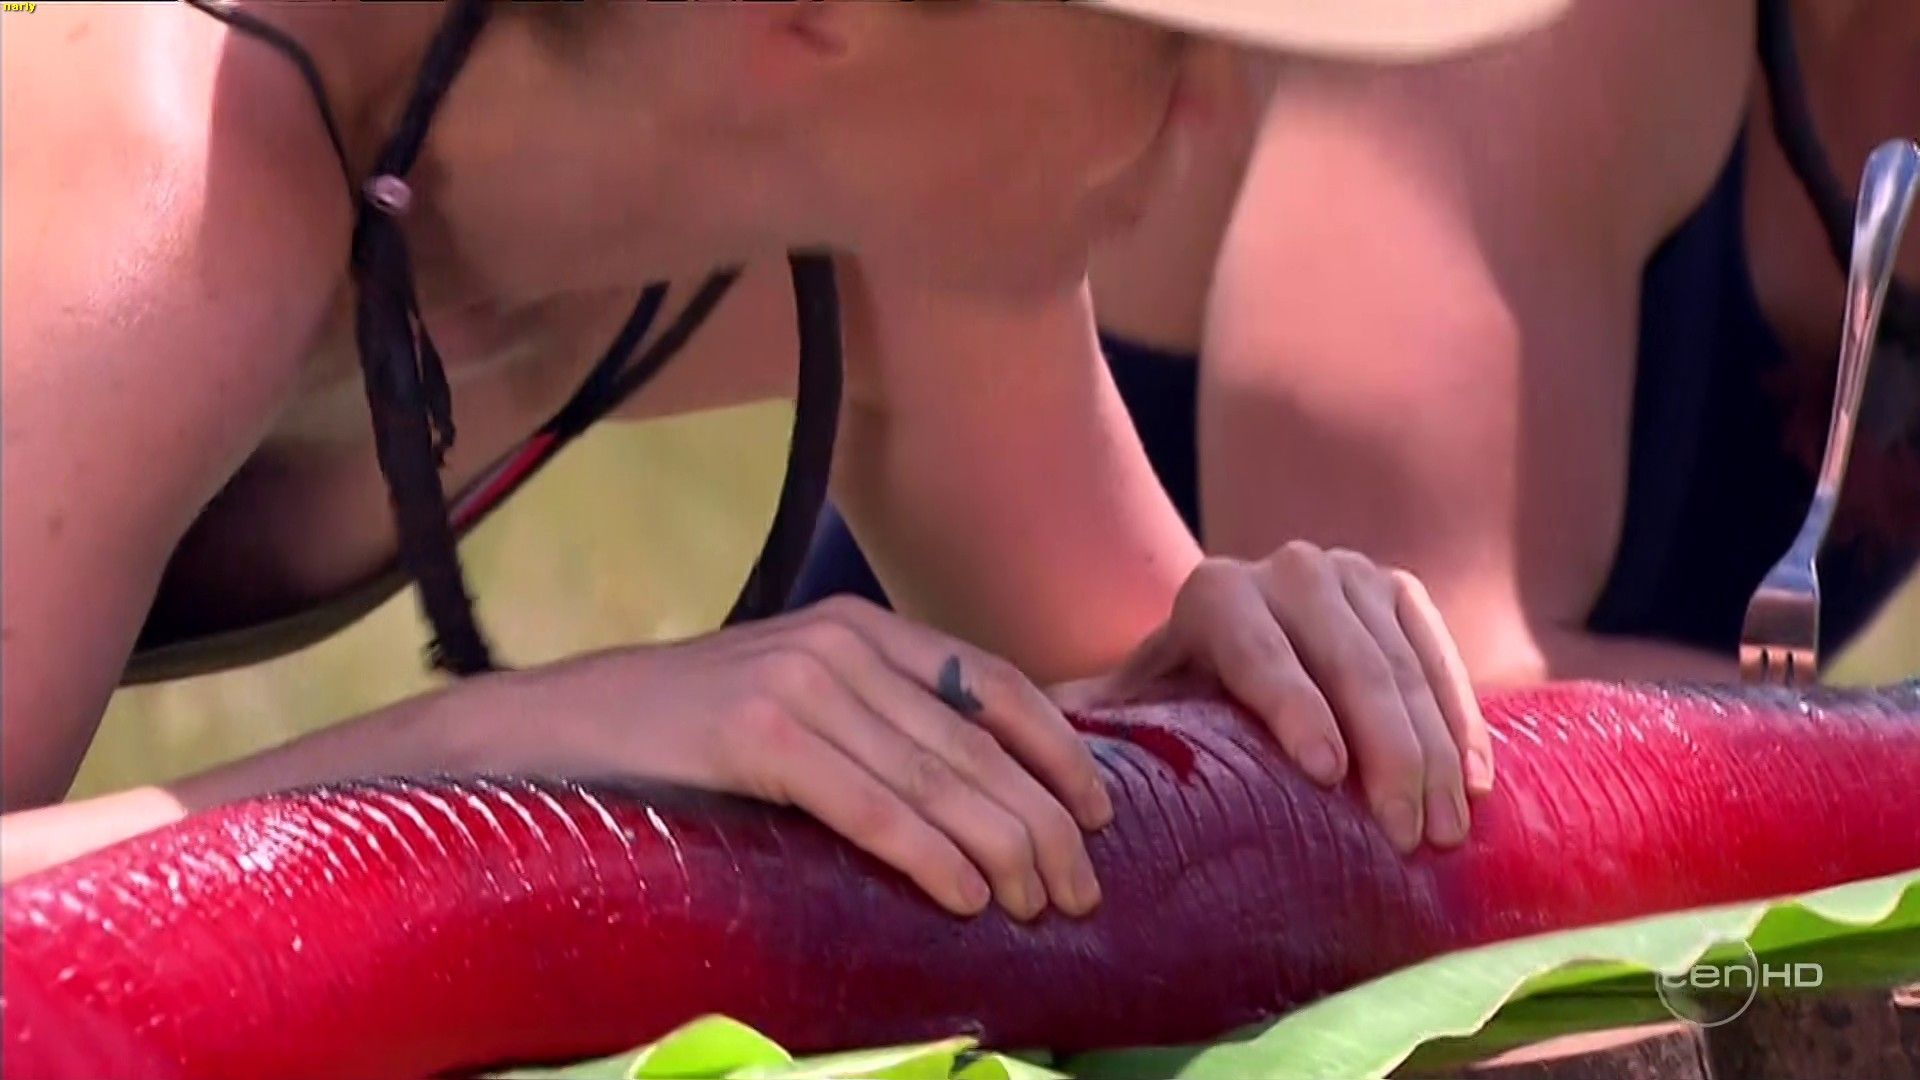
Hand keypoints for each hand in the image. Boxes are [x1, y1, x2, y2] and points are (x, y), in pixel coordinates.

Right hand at [501, 597, 1112, 920]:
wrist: (556, 728)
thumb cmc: (682, 733)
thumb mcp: (795, 701)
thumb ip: (877, 722)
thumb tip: (976, 795)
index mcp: (863, 628)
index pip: (994, 684)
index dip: (1059, 751)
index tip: (1101, 813)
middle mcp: (843, 641)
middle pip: (978, 741)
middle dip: (1042, 822)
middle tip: (1082, 892)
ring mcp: (800, 681)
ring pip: (935, 777)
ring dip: (1001, 851)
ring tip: (1038, 907)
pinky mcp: (755, 733)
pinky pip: (868, 804)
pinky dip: (927, 854)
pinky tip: (963, 898)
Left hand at [1066, 543, 1489, 852]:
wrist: (1227, 639)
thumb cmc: (1175, 694)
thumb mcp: (1133, 703)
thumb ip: (1096, 723)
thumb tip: (1038, 747)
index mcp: (1212, 595)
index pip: (1261, 653)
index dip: (1295, 710)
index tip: (1327, 776)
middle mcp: (1285, 569)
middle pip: (1348, 663)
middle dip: (1385, 752)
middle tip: (1406, 835)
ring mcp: (1349, 573)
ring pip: (1401, 666)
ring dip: (1432, 750)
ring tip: (1442, 829)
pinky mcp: (1398, 590)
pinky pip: (1439, 654)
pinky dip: (1461, 720)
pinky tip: (1475, 783)